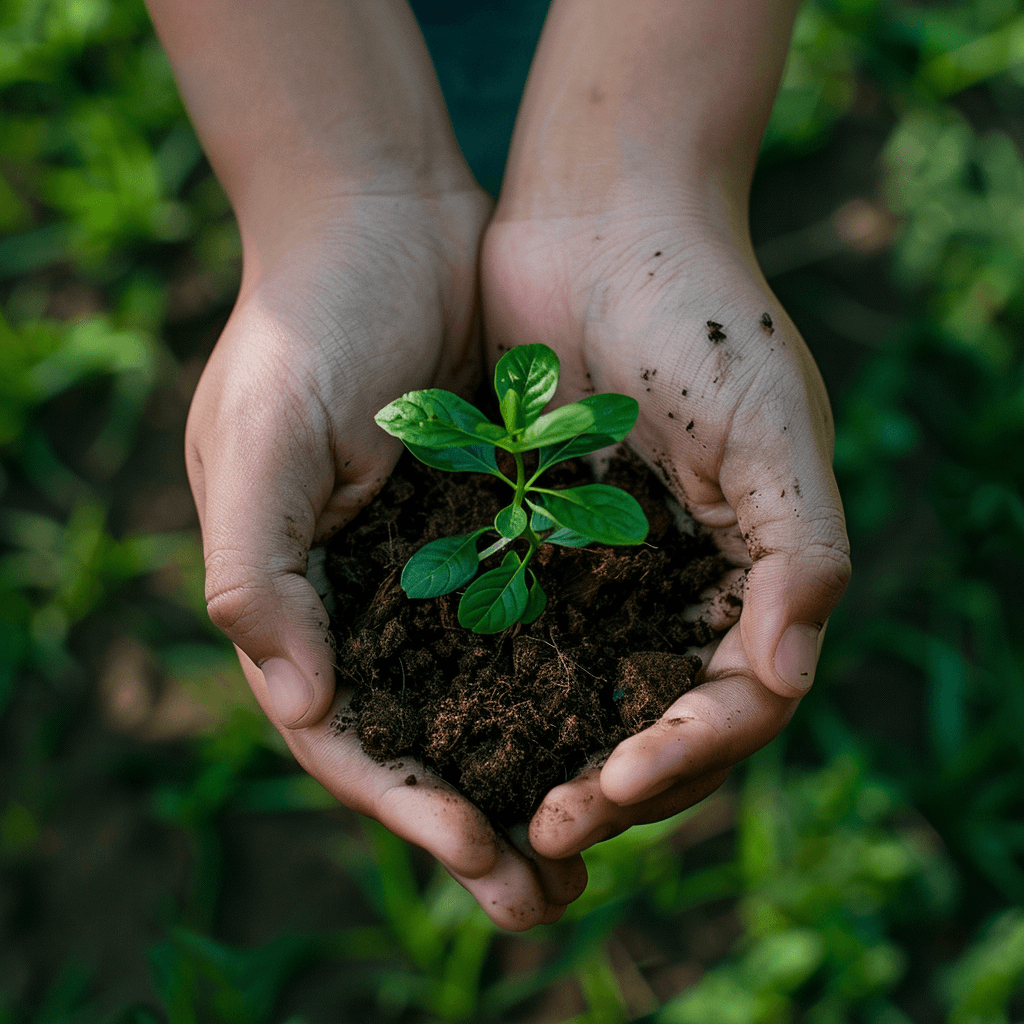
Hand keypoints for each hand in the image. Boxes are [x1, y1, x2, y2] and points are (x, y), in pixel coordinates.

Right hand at [187, 190, 586, 927]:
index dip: (408, 802)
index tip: (480, 854)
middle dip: (483, 818)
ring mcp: (440, 560)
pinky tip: (627, 717)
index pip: (349, 732)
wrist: (384, 217)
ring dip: (542, 763)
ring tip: (603, 835)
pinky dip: (577, 671)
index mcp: (299, 597)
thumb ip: (256, 573)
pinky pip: (543, 613)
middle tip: (552, 897)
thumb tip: (298, 704)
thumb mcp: (262, 439)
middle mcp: (371, 595)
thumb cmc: (309, 321)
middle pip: (428, 735)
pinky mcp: (502, 519)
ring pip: (494, 690)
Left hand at [480, 200, 850, 858]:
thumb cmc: (699, 314)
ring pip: (582, 690)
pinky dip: (496, 680)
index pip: (734, 703)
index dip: (687, 757)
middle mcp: (678, 582)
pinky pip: (515, 625)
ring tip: (498, 809)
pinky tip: (451, 722)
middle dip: (615, 783)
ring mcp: (602, 564)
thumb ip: (800, 552)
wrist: (600, 219)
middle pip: (657, 718)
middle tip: (547, 829)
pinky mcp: (529, 533)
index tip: (618, 790)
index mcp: (750, 572)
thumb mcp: (771, 425)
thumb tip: (786, 681)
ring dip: (550, 754)